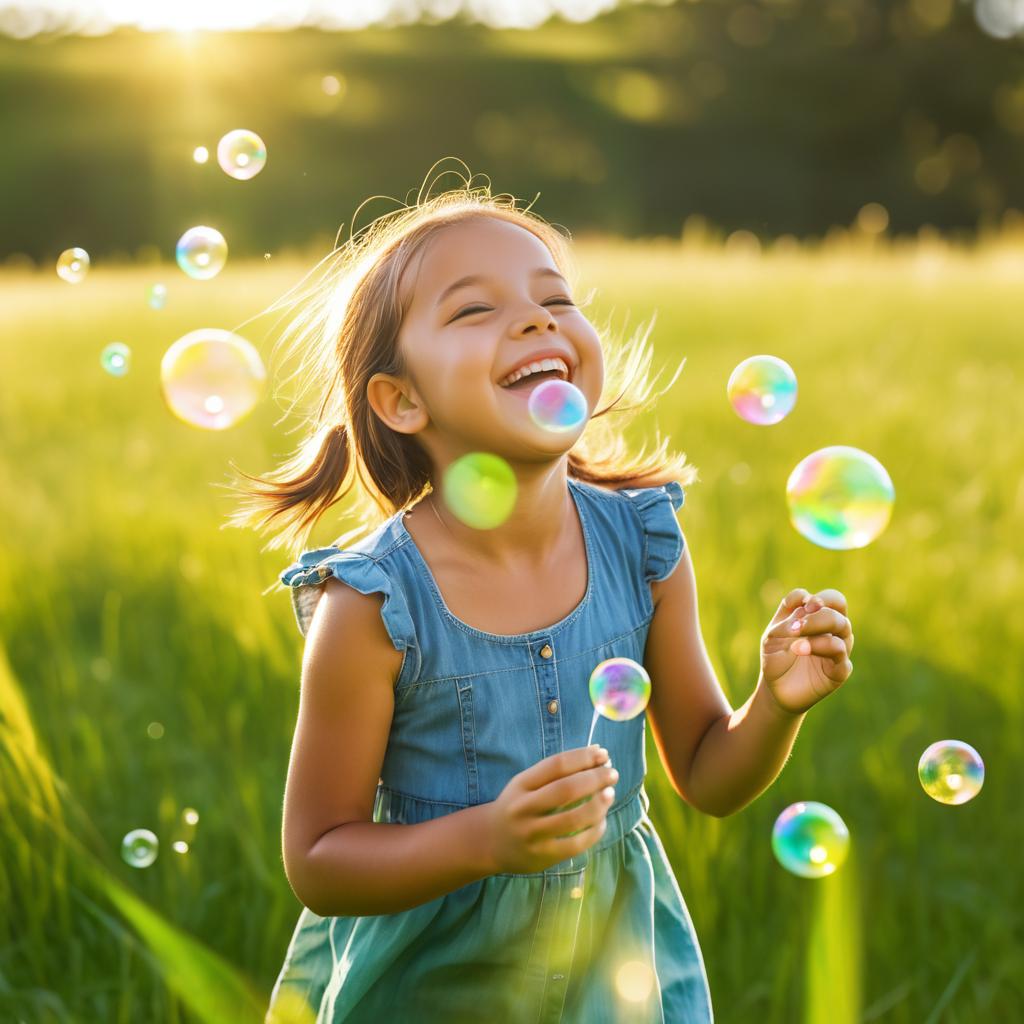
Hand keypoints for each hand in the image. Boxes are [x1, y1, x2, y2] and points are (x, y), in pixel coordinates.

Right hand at [483, 746, 618, 874]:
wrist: (490, 841)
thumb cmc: (518, 805)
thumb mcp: (526, 783)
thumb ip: (556, 772)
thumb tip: (597, 754)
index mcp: (521, 784)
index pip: (556, 765)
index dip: (583, 757)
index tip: (602, 753)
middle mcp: (524, 808)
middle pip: (566, 790)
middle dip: (595, 779)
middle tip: (613, 773)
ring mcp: (532, 834)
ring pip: (572, 819)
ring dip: (598, 805)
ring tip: (610, 794)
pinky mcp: (542, 857)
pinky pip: (575, 844)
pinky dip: (594, 831)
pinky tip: (602, 821)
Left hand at [760, 588, 853, 714]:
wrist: (775, 688)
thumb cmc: (776, 656)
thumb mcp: (774, 633)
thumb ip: (789, 614)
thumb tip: (808, 597)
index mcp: (820, 618)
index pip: (832, 598)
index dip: (819, 599)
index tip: (801, 607)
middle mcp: (834, 631)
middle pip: (839, 610)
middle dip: (816, 614)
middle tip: (795, 626)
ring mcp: (840, 650)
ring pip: (843, 627)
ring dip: (816, 629)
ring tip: (795, 644)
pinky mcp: (840, 670)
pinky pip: (841, 654)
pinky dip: (821, 647)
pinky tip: (801, 651)